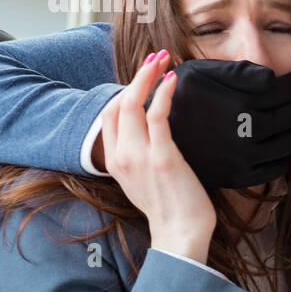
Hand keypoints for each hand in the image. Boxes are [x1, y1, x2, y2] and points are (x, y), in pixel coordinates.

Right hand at [100, 49, 216, 261]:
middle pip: (119, 103)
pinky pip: (158, 115)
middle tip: (155, 56)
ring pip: (134, 103)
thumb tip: (153, 130)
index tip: (144, 75)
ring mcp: (139, 156)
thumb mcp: (144, 179)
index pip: (110, 115)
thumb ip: (141, 155)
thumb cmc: (171, 208)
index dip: (125, 90)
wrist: (180, 235)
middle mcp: (121, 156)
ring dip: (148, 75)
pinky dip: (163, 93)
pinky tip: (172, 79)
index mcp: (114, 162)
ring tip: (163, 58)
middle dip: (137, 75)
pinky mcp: (162, 157)